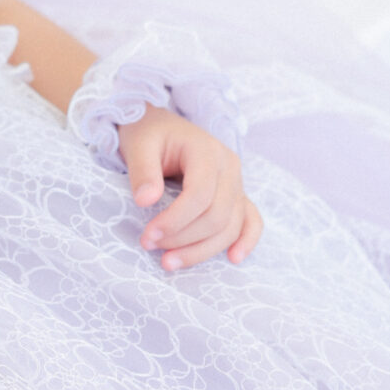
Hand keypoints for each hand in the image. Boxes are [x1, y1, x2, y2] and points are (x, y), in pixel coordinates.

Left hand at [115, 103, 262, 269]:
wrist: (160, 126)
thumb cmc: (149, 134)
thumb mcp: (138, 145)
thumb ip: (142, 172)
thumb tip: (145, 201)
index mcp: (207, 151)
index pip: (199, 195)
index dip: (175, 220)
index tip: (148, 235)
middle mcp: (229, 167)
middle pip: (217, 215)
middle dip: (183, 238)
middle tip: (149, 244)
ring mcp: (236, 182)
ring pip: (231, 225)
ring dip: (202, 250)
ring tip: (169, 262)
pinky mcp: (236, 195)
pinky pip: (251, 220)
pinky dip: (246, 240)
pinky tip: (233, 258)